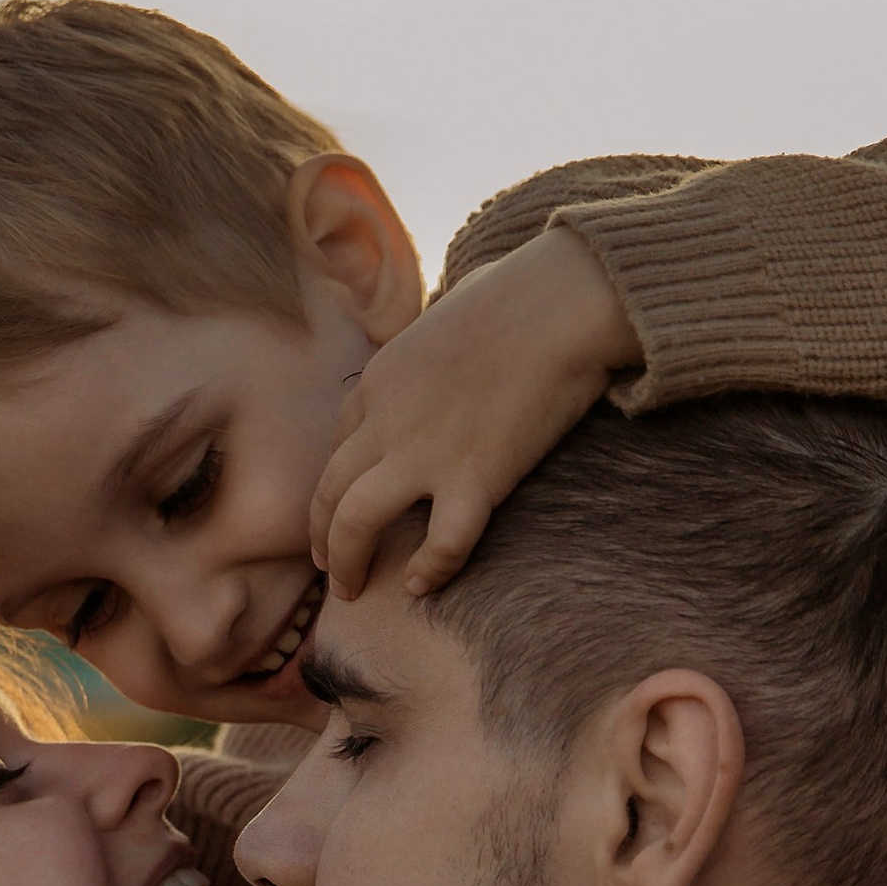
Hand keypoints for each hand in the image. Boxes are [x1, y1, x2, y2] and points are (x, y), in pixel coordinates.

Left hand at [310, 225, 638, 599]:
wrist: (563, 301)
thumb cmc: (521, 294)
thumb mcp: (448, 311)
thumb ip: (434, 340)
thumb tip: (453, 331)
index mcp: (378, 381)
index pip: (338, 449)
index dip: (332, 490)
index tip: (339, 516)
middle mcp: (387, 420)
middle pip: (330, 492)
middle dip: (324, 538)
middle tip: (332, 569)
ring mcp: (425, 451)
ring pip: (355, 523)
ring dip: (347, 563)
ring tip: (353, 591)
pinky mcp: (475, 477)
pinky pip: (440, 543)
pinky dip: (427, 571)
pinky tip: (421, 586)